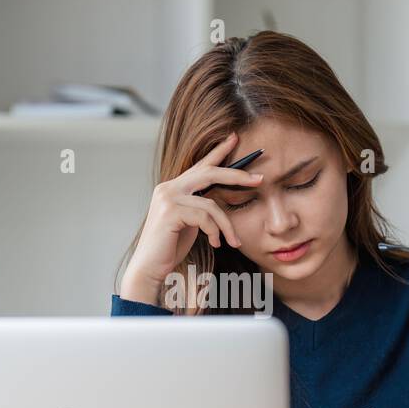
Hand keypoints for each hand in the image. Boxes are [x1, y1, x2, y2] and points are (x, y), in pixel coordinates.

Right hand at [120, 132, 263, 303]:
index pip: (199, 166)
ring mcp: (167, 198)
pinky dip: (215, 232)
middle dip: (236, 175)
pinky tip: (216, 244)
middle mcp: (168, 188)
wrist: (149, 268)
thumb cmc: (169, 249)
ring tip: (234, 242)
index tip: (234, 139)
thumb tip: (218, 203)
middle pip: (208, 173)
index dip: (218, 152)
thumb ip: (199, 208)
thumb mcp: (189, 224)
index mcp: (173, 188)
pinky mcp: (170, 212)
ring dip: (227, 226)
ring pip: (211, 204)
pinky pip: (205, 218)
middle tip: (259, 178)